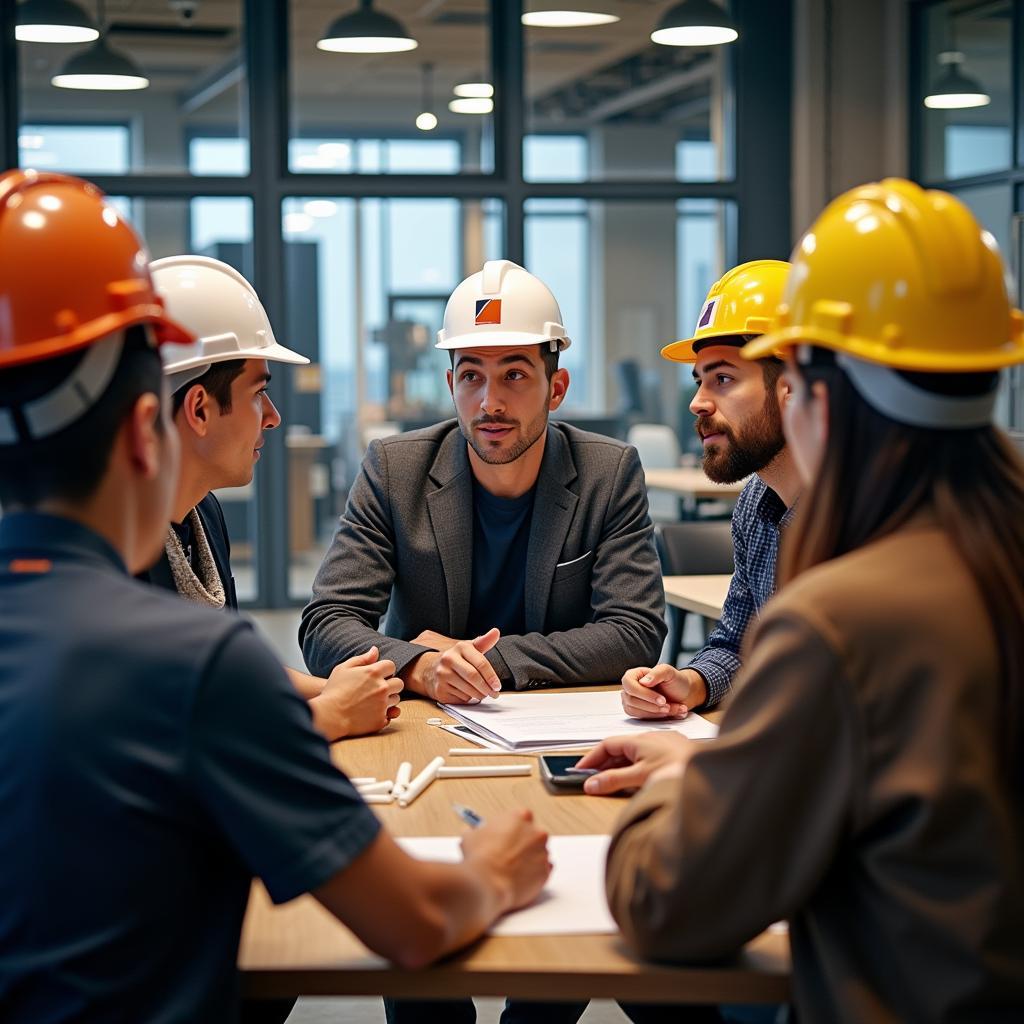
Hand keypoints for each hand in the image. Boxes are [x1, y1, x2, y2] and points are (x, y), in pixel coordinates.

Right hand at [310, 647, 401, 739]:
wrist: (329, 716)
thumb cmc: (334, 690)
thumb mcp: (343, 669)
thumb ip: (362, 659)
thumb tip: (375, 650)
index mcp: (373, 672)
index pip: (391, 666)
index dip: (385, 670)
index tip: (377, 675)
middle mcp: (382, 687)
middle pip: (399, 683)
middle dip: (391, 684)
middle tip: (378, 689)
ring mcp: (383, 704)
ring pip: (396, 699)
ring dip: (388, 699)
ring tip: (373, 701)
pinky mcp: (381, 720)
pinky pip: (391, 715)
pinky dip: (384, 714)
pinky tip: (372, 713)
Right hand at [409, 628, 502, 703]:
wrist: (429, 668)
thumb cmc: (455, 659)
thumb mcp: (468, 648)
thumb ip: (484, 642)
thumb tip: (496, 632)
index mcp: (460, 647)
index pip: (480, 663)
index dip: (491, 676)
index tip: (497, 685)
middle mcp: (449, 659)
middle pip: (473, 677)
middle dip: (487, 688)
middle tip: (494, 693)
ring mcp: (442, 675)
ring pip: (468, 690)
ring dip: (479, 695)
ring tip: (482, 693)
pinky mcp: (439, 689)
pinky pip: (460, 698)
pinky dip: (467, 699)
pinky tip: (467, 694)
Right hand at [461, 809, 551, 912]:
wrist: (486, 884)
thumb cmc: (480, 859)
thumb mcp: (471, 837)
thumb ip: (477, 832)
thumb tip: (472, 834)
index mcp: (520, 817)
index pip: (522, 817)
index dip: (513, 828)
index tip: (508, 835)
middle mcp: (536, 832)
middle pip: (534, 835)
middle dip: (524, 843)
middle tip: (510, 853)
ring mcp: (543, 853)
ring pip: (540, 853)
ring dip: (530, 859)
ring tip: (512, 869)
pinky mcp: (545, 872)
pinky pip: (543, 871)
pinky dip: (534, 874)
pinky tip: (521, 877)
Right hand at [574, 732, 693, 795]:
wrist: (712, 773)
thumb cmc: (678, 769)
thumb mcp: (641, 778)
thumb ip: (614, 781)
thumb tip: (591, 784)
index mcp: (639, 740)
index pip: (607, 745)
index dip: (592, 758)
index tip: (581, 771)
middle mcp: (650, 739)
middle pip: (620, 750)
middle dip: (605, 766)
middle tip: (593, 781)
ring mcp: (663, 745)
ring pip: (635, 755)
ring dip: (621, 768)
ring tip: (612, 784)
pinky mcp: (675, 753)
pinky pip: (648, 758)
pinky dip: (637, 768)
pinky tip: (639, 781)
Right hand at [620, 665, 706, 719]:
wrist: (683, 693)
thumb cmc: (675, 681)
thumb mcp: (668, 672)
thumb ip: (657, 673)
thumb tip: (643, 682)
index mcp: (633, 675)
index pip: (630, 686)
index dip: (645, 695)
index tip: (662, 700)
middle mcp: (630, 689)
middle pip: (632, 701)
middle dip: (653, 706)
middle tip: (668, 706)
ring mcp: (631, 701)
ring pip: (636, 712)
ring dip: (656, 713)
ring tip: (672, 708)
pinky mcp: (637, 712)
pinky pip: (642, 719)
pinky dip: (658, 717)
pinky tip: (669, 712)